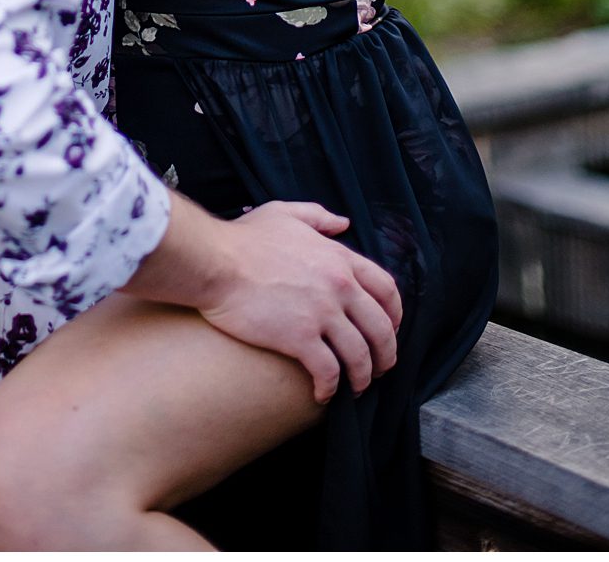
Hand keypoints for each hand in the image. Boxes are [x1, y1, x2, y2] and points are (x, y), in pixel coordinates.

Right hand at [197, 201, 402, 403]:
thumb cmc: (243, 239)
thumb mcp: (283, 214)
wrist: (213, 261)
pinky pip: (328, 371)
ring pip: (360, 355)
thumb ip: (316, 216)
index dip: (395, 315)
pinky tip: (323, 395)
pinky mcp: (299, 338)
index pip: (387, 290)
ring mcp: (321, 314)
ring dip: (363, 376)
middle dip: (386, 354)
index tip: (390, 330)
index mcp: (339, 259)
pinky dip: (331, 388)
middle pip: (381, 329)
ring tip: (356, 388)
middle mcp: (339, 287)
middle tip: (379, 367)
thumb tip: (342, 223)